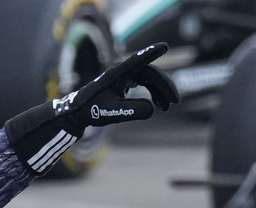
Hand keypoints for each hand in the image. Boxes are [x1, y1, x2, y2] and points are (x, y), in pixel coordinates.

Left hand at [64, 43, 178, 130]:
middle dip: (165, 86)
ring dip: (161, 91)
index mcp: (117, 74)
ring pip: (150, 78)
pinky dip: (154, 93)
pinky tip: (159, 105)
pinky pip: (145, 83)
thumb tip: (152, 109)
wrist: (80, 111)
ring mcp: (126, 75)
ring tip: (168, 107)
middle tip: (175, 101)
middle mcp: (123, 71)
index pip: (137, 61)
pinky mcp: (127, 81)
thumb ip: (132, 111)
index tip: (163, 47)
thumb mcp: (112, 113)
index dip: (150, 54)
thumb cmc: (92, 110)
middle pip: (150, 73)